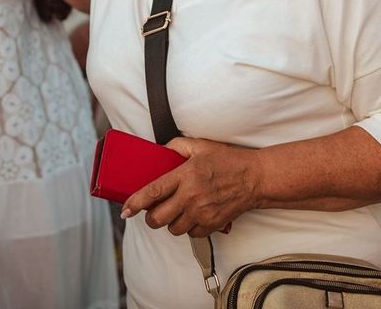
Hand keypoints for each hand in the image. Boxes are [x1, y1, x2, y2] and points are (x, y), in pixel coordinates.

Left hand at [121, 137, 261, 237]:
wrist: (255, 178)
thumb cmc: (228, 161)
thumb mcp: (201, 146)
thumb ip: (177, 147)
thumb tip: (160, 151)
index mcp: (186, 175)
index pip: (153, 192)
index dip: (135, 203)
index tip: (125, 210)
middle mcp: (191, 196)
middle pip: (158, 219)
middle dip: (150, 218)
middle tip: (153, 212)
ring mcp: (202, 212)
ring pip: (173, 229)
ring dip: (171, 222)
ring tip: (177, 211)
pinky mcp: (212, 224)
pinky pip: (191, 234)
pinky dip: (189, 228)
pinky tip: (193, 215)